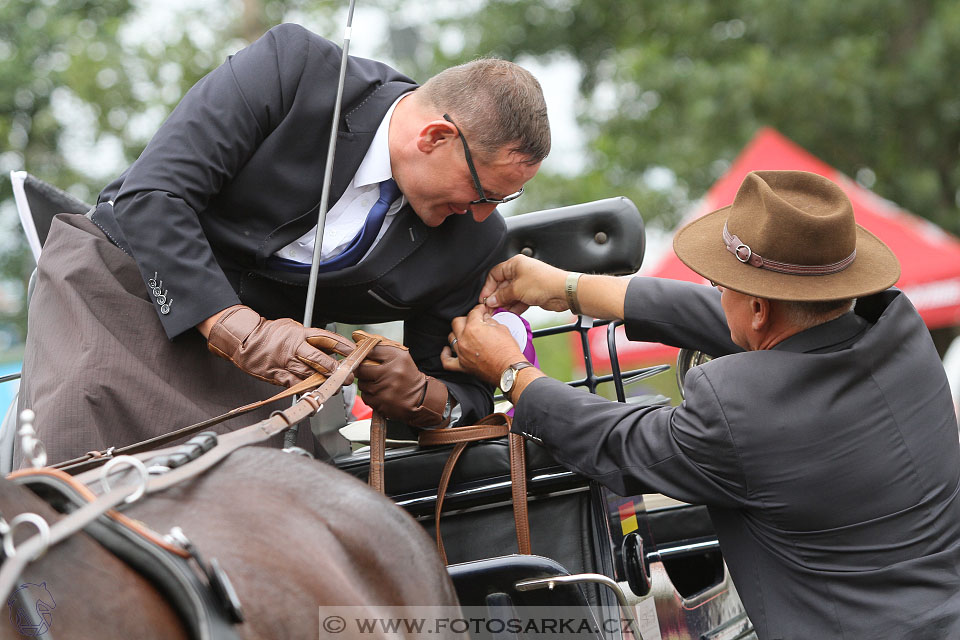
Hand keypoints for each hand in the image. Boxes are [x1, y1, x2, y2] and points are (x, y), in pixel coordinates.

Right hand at [207, 305, 354, 387]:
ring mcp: (286, 362)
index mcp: (301, 334)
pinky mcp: (278, 375)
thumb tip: (329, 346)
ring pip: (309, 375)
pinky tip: (316, 392)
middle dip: (336, 370)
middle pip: (320, 360)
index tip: (354, 353)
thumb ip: (310, 337)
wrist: (245, 340)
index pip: (327, 339)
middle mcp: (295, 348)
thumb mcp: (293, 327)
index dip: (342, 347)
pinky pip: (295, 385)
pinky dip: (307, 389)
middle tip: (348, 377)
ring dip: (324, 383)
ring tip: (335, 387)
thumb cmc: (270, 334)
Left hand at [353, 330, 449, 427]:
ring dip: (367, 383)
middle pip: (361, 370)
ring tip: (379, 383)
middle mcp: (391, 374)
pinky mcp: (381, 404)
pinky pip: (365, 397)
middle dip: (363, 371)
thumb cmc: (407, 374)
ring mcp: (386, 391)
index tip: (365, 358)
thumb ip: (378, 345)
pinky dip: (370, 395)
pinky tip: (381, 393)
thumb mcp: (398, 354)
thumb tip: (356, 335)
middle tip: (372, 372)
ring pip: (362, 384)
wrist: (420, 396)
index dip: (363, 355)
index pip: (368, 351)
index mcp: (397, 358)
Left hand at [441, 305, 525, 385]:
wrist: (509, 370)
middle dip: (466, 319)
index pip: (473, 313)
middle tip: (474, 320)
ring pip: (451, 338)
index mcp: (474, 328)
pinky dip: (445, 354)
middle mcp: (464, 339)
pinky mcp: (462, 366)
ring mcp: (461, 353)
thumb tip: (486, 319)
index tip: (481, 310)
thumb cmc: (507, 352)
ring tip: (465, 333)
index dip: (479, 309)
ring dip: (458, 333)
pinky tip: (447, 349)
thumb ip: (490, 322)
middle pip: (457, 322)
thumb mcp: (502, 329)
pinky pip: (447, 360)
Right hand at [479, 255, 568, 313]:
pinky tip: (509, 314)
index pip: (495, 274)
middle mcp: (520, 272)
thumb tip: (491, 300)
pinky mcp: (532, 293)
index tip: (484, 298)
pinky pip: (519, 300)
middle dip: (496, 298)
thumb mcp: (516, 289)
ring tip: (498, 313)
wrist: (563, 292)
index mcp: (515, 264)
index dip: (488, 287)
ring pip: (510, 294)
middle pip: (502, 285)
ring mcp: (527, 283)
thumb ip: (501, 296)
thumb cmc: (544, 283)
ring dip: (504, 304)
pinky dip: (513, 307)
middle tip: (490, 308)